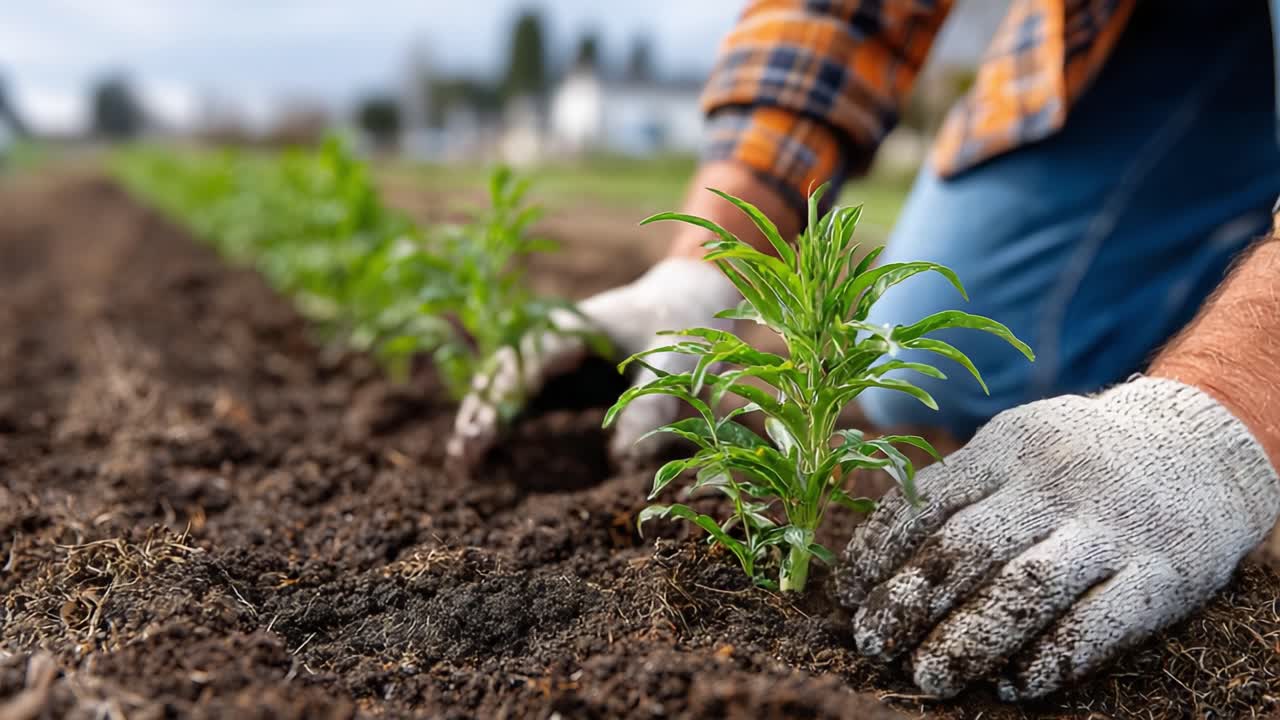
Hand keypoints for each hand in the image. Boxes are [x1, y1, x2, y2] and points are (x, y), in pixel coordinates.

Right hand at [447, 258, 740, 465]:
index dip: (508, 393)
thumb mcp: (673, 367)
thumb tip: (623, 462)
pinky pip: (518, 398)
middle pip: (505, 371)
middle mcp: (553, 337)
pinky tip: (481, 453)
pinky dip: (499, 420)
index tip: (491, 426)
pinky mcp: (556, 376)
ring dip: (482, 416)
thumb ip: (649, 408)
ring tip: (463, 459)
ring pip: (502, 384)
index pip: (530, 359)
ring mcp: (550, 355)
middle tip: (467, 451)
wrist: (684, 305)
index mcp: (576, 326)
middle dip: (483, 409)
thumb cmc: (680, 330)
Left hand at [834, 376, 1279, 699]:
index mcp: (1008, 446)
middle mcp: (1055, 482)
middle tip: (873, 645)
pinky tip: (1014, 683)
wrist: (1202, 444)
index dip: (880, 552)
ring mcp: (1110, 526)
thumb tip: (874, 559)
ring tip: (927, 675)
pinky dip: (1052, 657)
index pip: (928, 500)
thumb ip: (960, 488)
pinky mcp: (1163, 571)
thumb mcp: (1018, 443)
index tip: (847, 597)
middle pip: (968, 548)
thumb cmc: (1081, 456)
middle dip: (910, 602)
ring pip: (1026, 588)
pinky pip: (1101, 622)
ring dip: (968, 638)